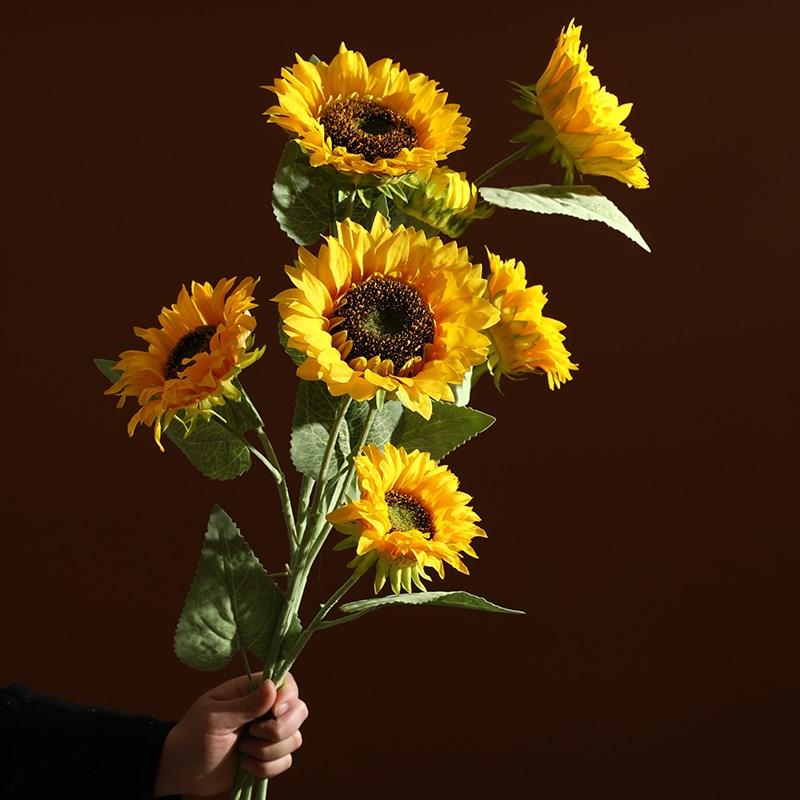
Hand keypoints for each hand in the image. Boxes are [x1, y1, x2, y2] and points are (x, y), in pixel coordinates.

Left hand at [154, 672, 307, 796]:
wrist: (183, 772)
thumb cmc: (192, 737)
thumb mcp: (215, 718)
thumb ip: (245, 705)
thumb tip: (273, 686)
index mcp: (251, 690)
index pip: (286, 682)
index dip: (288, 696)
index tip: (275, 711)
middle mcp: (265, 709)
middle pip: (298, 711)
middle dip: (279, 729)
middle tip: (251, 734)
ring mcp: (268, 733)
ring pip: (294, 738)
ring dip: (268, 750)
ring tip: (243, 749)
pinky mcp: (267, 757)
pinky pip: (285, 761)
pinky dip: (266, 768)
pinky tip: (245, 765)